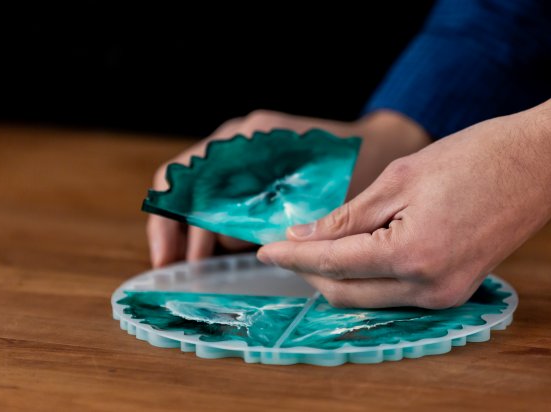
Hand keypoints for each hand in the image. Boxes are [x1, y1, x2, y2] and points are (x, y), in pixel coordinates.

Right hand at [147, 109, 429, 266]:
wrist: (376, 148)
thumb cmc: (352, 169)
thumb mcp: (314, 197)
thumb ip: (270, 215)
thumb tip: (224, 239)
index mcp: (250, 139)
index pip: (190, 177)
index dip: (177, 220)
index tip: (181, 260)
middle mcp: (237, 139)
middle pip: (182, 181)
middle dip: (174, 227)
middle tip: (177, 268)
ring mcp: (241, 149)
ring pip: (194, 187)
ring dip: (188, 227)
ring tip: (195, 264)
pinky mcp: (250, 167)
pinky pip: (216, 193)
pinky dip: (208, 221)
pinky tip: (213, 248)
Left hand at [258, 98, 550, 307]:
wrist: (538, 165)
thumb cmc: (474, 159)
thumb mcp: (400, 179)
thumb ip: (347, 217)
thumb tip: (304, 236)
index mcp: (412, 255)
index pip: (333, 263)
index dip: (292, 258)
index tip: (263, 250)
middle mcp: (429, 288)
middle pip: (347, 293)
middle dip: (310, 272)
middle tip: (285, 248)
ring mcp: (445, 295)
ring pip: (369, 298)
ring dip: (337, 278)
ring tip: (314, 250)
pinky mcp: (454, 291)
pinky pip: (395, 295)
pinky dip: (367, 279)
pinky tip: (354, 256)